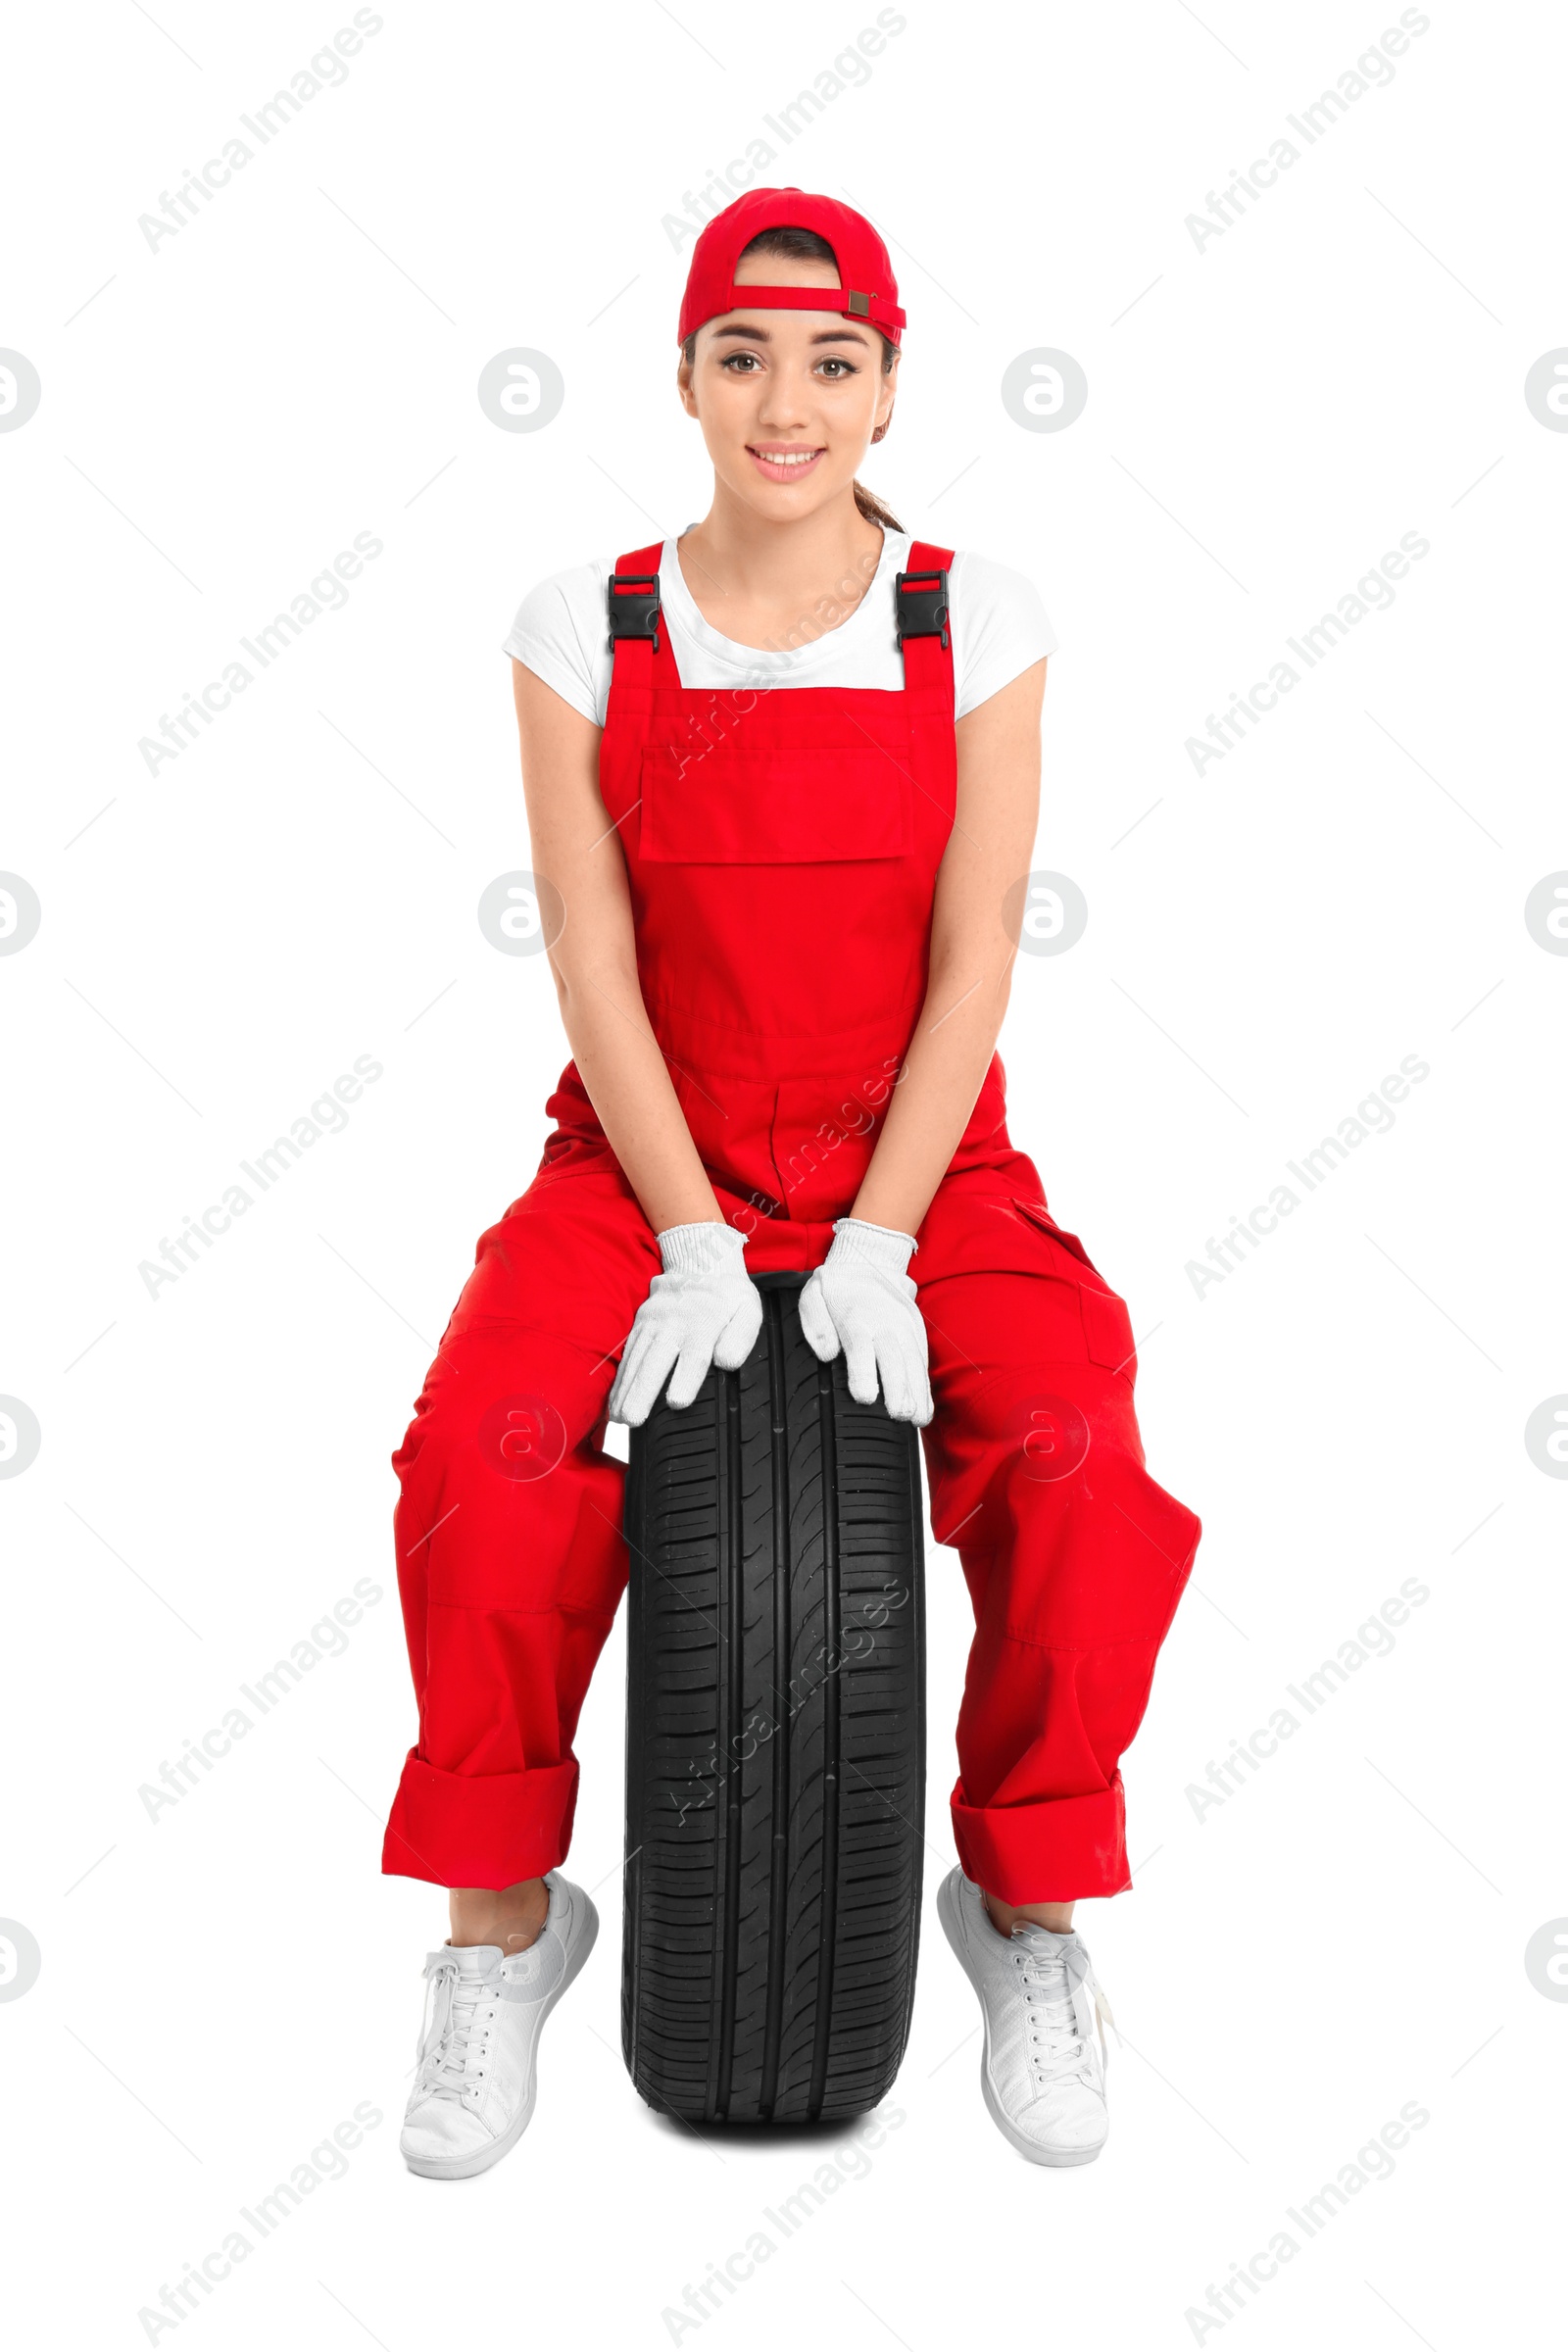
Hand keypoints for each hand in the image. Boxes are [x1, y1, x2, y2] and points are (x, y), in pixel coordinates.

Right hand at [607, 1221, 761, 1426]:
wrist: (701, 1262)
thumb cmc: (727, 1295)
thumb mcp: (748, 1309)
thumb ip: (741, 1336)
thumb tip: (727, 1361)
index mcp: (703, 1322)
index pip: (694, 1355)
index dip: (685, 1379)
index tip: (677, 1403)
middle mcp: (673, 1322)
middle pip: (656, 1360)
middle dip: (642, 1391)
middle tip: (632, 1419)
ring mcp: (652, 1322)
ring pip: (637, 1359)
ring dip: (625, 1389)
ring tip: (618, 1417)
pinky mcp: (640, 1323)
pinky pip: (628, 1353)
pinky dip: (620, 1377)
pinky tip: (614, 1399)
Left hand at [797, 1217, 932, 1424]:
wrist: (869, 1259)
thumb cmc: (836, 1286)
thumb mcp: (813, 1294)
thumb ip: (816, 1323)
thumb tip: (827, 1353)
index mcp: (855, 1317)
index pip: (861, 1347)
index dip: (864, 1373)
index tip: (866, 1397)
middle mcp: (884, 1324)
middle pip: (893, 1358)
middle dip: (898, 1388)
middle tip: (899, 1414)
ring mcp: (904, 1328)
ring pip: (913, 1363)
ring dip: (917, 1392)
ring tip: (917, 1419)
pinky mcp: (916, 1333)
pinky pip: (923, 1363)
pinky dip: (925, 1388)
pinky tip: (925, 1411)